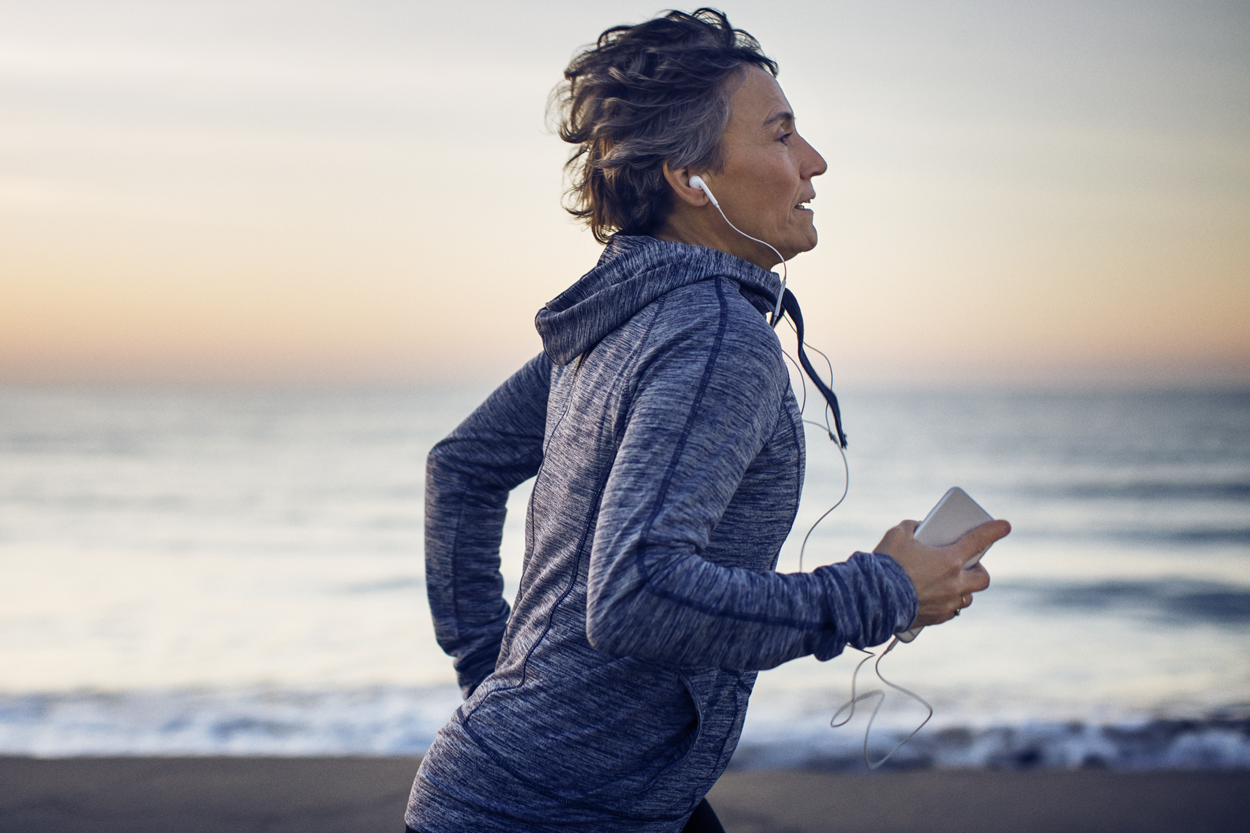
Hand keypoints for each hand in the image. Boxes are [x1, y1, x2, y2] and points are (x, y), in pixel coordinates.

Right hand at [874, 519, 1010, 627]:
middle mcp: (955, 583)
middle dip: (979, 570)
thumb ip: (913, 528)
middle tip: (968, 564)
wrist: (874, 598)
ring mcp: (947, 603)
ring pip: (967, 598)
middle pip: (982, 578)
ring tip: (950, 582)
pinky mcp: (936, 618)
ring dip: (963, 589)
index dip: (993, 531)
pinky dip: (948, 604)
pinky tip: (935, 598)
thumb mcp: (898, 535)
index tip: (1005, 526)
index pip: (979, 540)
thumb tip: (918, 529)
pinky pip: (951, 611)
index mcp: (949, 559)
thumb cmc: (886, 564)